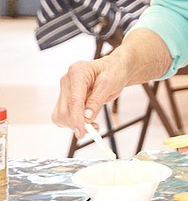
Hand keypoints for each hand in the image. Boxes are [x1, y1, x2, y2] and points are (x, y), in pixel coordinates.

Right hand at [51, 28, 171, 138]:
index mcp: (77, 72)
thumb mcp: (109, 84)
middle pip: (64, 110)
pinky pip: (64, 116)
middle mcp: (67, 80)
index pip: (74, 100)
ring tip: (93, 124)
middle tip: (94, 129)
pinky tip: (87, 121)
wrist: (114, 68)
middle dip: (77, 123)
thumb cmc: (113, 72)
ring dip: (75, 124)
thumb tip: (86, 118)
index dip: (77, 118)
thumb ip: (97, 101)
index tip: (82, 132)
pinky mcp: (66, 98)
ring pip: (61, 116)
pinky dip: (74, 122)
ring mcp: (65, 90)